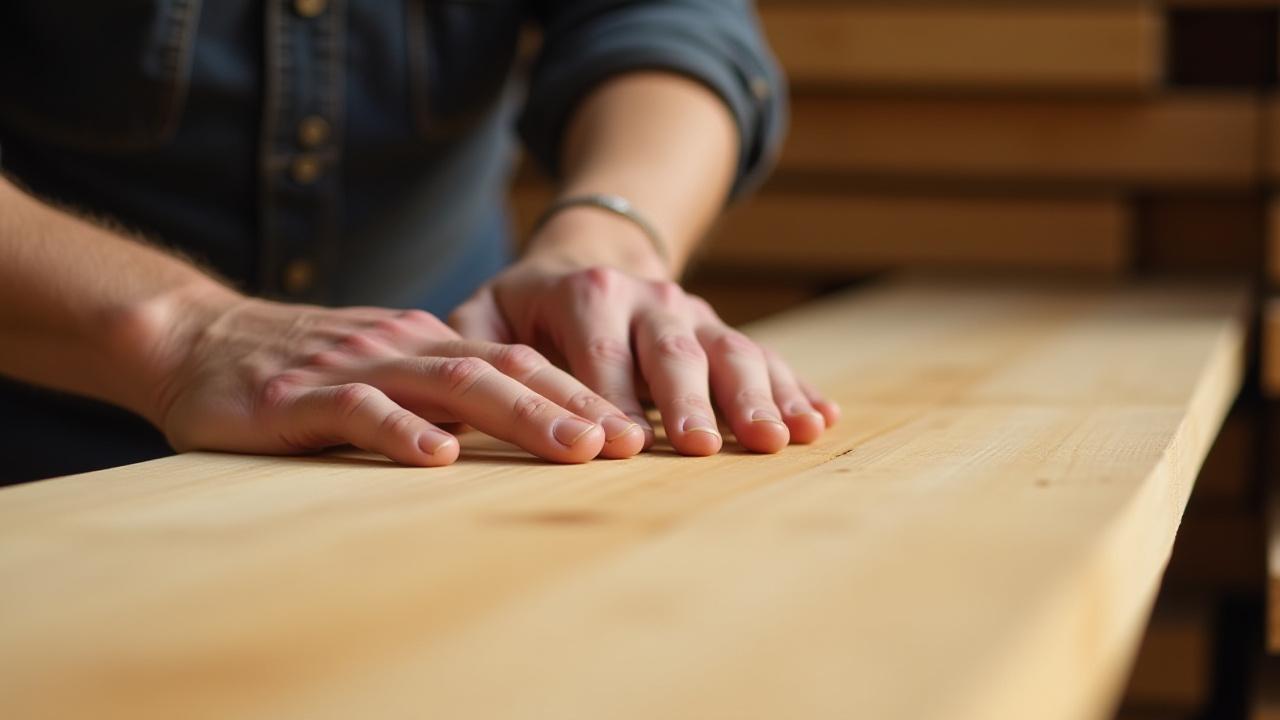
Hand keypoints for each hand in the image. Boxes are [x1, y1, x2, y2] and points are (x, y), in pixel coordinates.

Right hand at [144, 286, 645, 465]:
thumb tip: (523, 426)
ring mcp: (355, 366)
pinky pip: (359, 411)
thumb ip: (441, 393)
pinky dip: (402, 431)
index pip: (519, 364)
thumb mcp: (383, 373)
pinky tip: (439, 457)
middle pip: (503, 371)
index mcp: (428, 344)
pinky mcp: (299, 396)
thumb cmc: (301, 368)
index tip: (633, 431)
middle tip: (626, 443)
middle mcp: (404, 347)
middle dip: (571, 405)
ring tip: (572, 447)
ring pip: (450, 384)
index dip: (578, 394)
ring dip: (518, 415)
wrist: (194, 339)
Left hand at [450, 227, 838, 455]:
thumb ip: (468, 344)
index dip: (610, 398)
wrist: (596, 256)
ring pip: (732, 353)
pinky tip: (821, 422)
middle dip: (690, 401)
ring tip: (778, 439)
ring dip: (757, 396)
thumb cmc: (529, 307)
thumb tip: (448, 396)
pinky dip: (797, 389)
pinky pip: (768, 358)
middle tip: (701, 450)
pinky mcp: (725, 332)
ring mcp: (694, 314)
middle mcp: (648, 298)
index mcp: (586, 291)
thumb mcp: (488, 312)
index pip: (599, 351)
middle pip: (673, 350)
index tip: (620, 447)